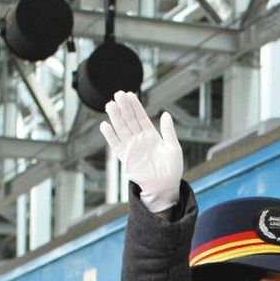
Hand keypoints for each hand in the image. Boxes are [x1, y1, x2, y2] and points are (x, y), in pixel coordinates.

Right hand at [99, 91, 182, 213]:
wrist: (165, 186)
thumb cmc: (172, 169)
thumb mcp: (174, 148)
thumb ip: (169, 132)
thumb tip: (166, 114)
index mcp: (152, 136)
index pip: (141, 117)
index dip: (135, 106)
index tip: (130, 94)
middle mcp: (140, 139)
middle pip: (129, 120)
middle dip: (124, 107)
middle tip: (118, 94)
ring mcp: (131, 147)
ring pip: (121, 129)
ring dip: (115, 117)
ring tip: (110, 105)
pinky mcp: (125, 157)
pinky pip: (115, 144)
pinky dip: (110, 135)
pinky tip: (105, 125)